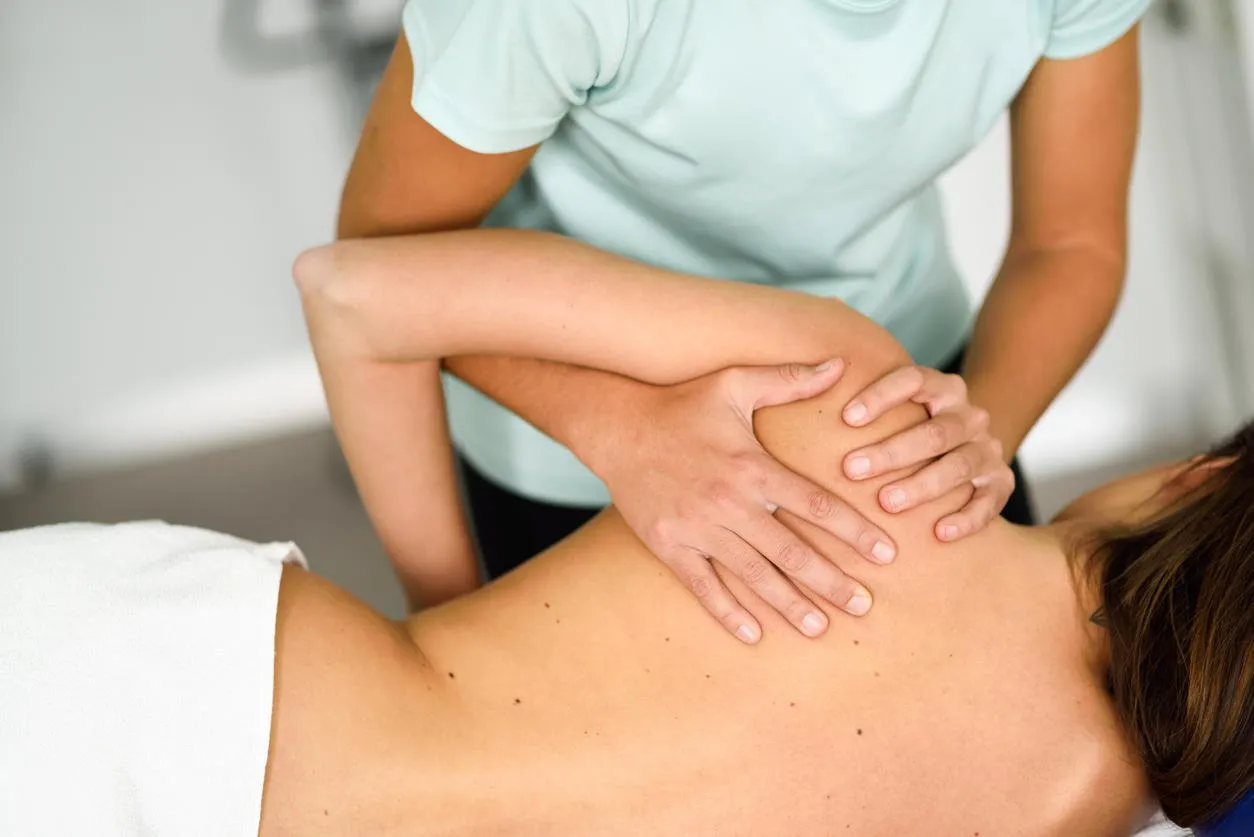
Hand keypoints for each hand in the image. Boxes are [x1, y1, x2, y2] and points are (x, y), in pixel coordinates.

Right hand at [594, 360, 895, 643]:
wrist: (616, 427)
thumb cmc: (680, 404)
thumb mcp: (735, 383)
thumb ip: (790, 379)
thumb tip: (839, 365)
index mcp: (752, 466)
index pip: (815, 505)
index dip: (854, 531)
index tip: (886, 554)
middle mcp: (729, 503)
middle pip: (790, 551)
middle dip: (831, 581)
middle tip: (863, 606)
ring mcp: (697, 528)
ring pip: (752, 575)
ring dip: (789, 604)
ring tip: (820, 627)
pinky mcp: (669, 545)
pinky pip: (703, 586)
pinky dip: (728, 612)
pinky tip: (754, 633)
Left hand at [840, 365, 1013, 541]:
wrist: (964, 451)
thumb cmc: (906, 432)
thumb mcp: (890, 411)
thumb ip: (856, 403)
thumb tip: (800, 385)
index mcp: (941, 388)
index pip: (914, 379)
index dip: (881, 396)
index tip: (845, 419)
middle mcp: (968, 416)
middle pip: (934, 431)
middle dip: (891, 452)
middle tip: (851, 470)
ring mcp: (987, 449)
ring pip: (959, 465)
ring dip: (922, 485)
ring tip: (886, 503)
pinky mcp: (1000, 484)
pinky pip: (988, 502)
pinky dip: (966, 518)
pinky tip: (938, 533)